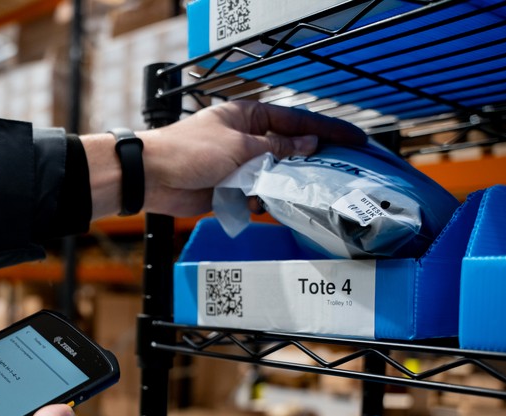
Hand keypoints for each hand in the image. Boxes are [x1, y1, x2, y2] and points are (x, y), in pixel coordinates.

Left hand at [83, 100, 367, 217]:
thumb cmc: (188, 151)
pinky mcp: (229, 190)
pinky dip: (265, 202)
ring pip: (274, 176)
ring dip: (286, 186)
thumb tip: (308, 146)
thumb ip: (276, 150)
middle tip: (340, 174)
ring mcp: (238, 165)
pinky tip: (277, 208)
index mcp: (248, 117)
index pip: (296, 121)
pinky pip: (256, 196)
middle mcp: (246, 139)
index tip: (353, 139)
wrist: (152, 178)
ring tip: (312, 195)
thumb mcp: (239, 147)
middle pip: (288, 150)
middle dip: (310, 162)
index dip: (327, 130)